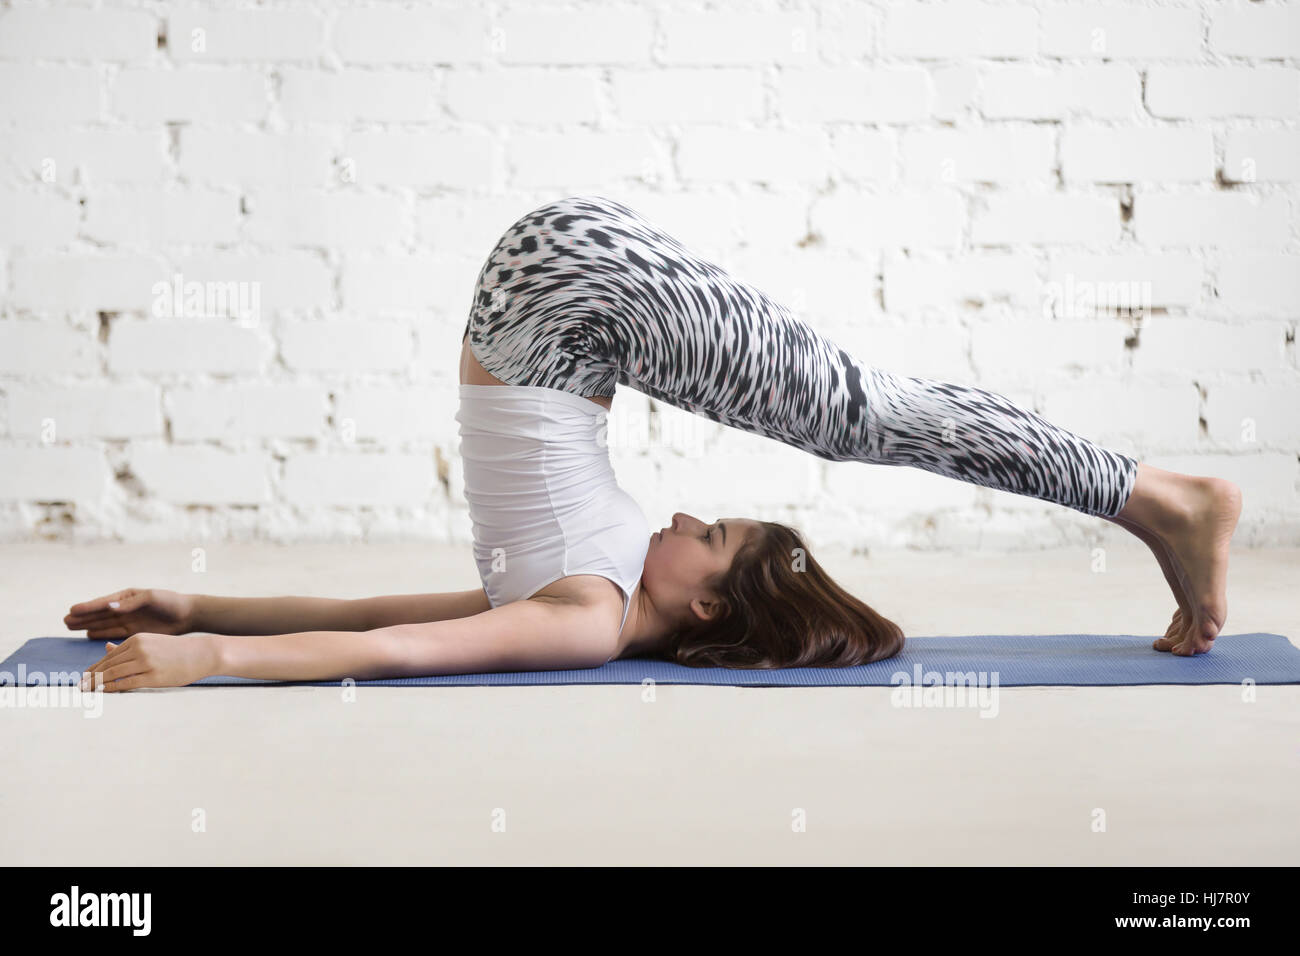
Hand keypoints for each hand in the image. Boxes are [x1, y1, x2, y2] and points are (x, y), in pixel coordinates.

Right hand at [64, 588, 195, 637]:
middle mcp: (125, 608)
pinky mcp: (133, 631)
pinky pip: (112, 633)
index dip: (87, 608)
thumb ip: (131, 603)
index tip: (72, 610)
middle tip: (64, 620)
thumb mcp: (151, 598)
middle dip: (82, 617)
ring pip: (102, 624)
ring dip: (87, 625)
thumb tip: (110, 607)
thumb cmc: (170, 602)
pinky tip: (88, 635)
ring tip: (69, 626)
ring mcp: (128, 620)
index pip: (103, 603)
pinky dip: (100, 634)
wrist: (186, 615)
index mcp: (127, 597)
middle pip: (99, 614)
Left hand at [79, 632, 219, 691]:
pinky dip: (110, 688)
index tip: (84, 677)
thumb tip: (106, 649)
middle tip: (79, 687)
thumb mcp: (152, 643)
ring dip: (96, 684)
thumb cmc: (178, 650)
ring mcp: (146, 662)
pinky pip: (126, 684)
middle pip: (108, 665)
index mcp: (137, 639)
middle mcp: (139, 648)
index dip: (94, 668)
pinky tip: (102, 693)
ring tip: (86, 692)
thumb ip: (129, 647)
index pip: (109, 656)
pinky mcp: (153, 676)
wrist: (204, 653)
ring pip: (113, 674)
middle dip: (91, 677)